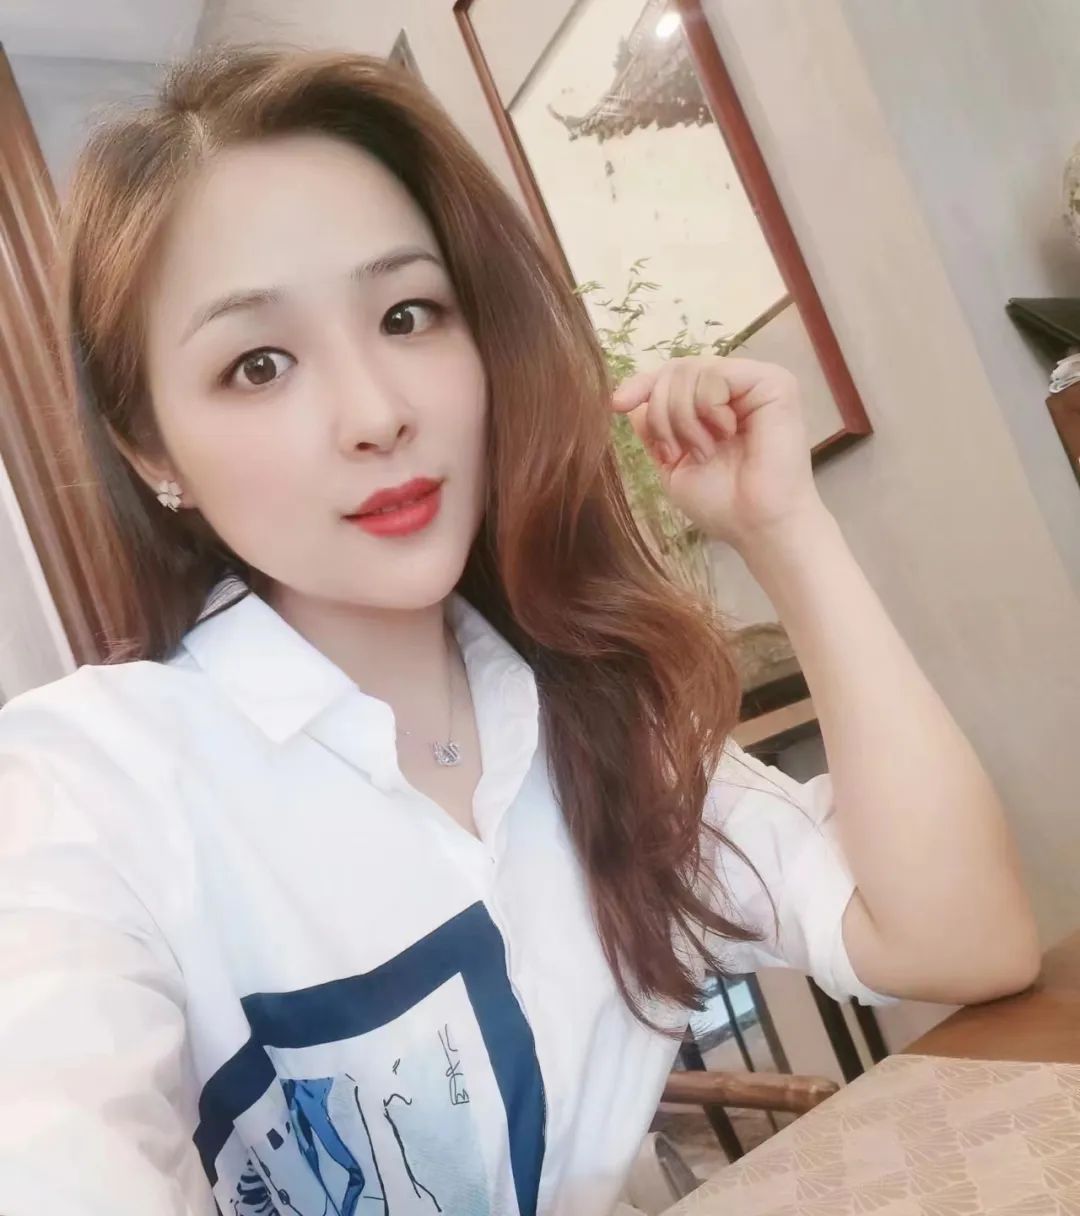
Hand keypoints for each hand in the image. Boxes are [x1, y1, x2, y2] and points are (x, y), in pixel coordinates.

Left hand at [612, 355, 823, 547]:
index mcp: (717, 404)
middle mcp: (737, 387)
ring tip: (704, 452)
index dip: (642, 384)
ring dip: (683, 418)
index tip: (617, 404)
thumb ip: (655, 429)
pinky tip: (725, 435)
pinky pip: (715, 375)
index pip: (672, 376)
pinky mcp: (774, 382)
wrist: (757, 526)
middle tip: (675, 451)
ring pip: (690, 370)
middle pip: (676, 370)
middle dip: (662, 412)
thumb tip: (630, 401)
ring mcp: (756, 382)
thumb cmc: (722, 503)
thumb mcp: (674, 464)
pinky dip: (707, 409)